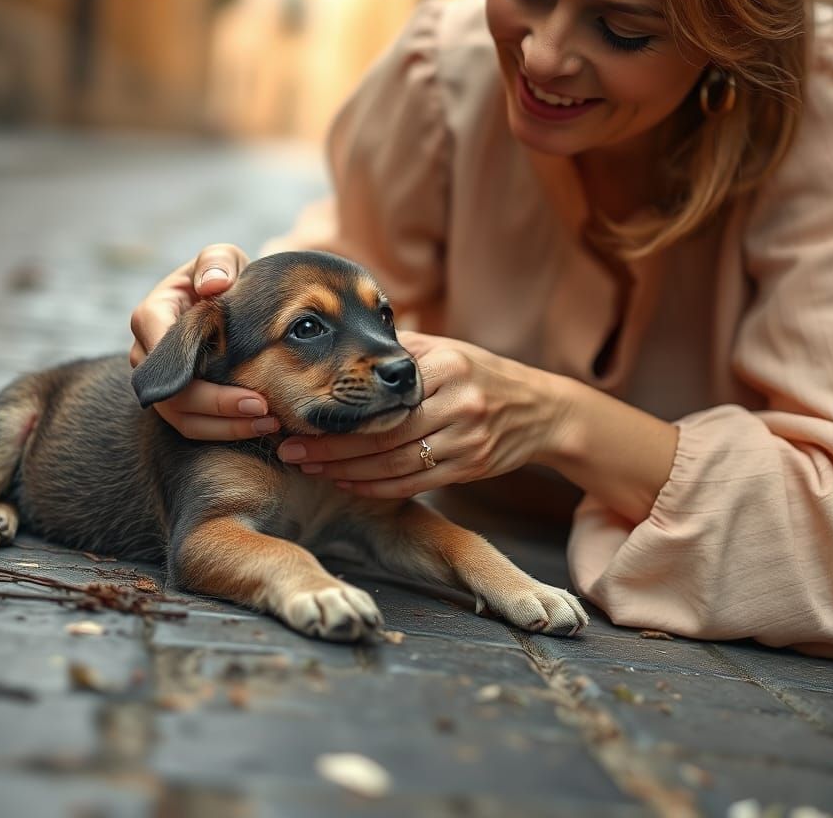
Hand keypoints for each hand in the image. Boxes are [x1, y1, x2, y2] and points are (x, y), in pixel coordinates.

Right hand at [129, 243, 279, 438]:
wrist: (227, 298)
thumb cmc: (222, 275)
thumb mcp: (221, 257)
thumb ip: (217, 263)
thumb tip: (214, 285)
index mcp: (152, 315)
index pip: (162, 353)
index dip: (196, 375)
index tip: (244, 385)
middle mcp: (146, 353)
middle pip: (170, 394)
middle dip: (218, 407)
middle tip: (263, 410)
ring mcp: (160, 380)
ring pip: (181, 418)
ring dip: (225, 427)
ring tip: (268, 423)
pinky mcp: (178, 400)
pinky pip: (194, 425)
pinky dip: (225, 431)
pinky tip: (261, 427)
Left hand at [276, 332, 564, 497]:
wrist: (542, 410)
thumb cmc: (483, 374)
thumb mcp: (448, 350)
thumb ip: (401, 353)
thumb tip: (344, 344)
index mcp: (446, 367)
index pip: (380, 397)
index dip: (336, 413)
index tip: (297, 418)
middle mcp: (458, 402)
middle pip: (382, 434)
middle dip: (330, 447)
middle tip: (290, 450)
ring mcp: (467, 438)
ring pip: (395, 463)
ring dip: (347, 471)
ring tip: (311, 469)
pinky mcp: (472, 466)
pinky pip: (416, 483)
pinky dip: (378, 487)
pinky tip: (349, 484)